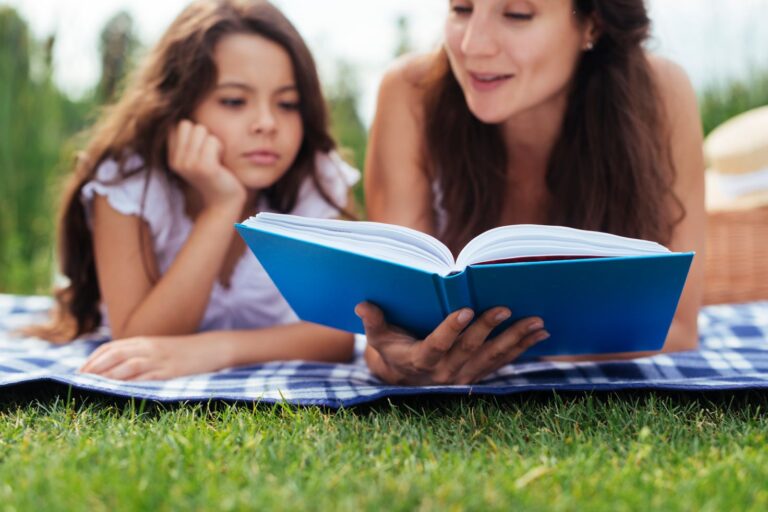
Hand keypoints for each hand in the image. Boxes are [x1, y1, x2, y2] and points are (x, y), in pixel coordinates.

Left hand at [78, 334, 231, 380]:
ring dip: (108, 376)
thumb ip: (138, 354)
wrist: (211, 348)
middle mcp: (149, 348)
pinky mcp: (171, 372)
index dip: (92, 359)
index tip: (79, 372)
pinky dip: (131, 384)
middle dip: (94, 368)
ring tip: (92, 387)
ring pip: (127, 366)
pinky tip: (120, 391)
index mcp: (144, 341)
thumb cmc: (183, 351)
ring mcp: (160, 360)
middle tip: (78, 382)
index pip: (111, 348)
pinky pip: (147, 378)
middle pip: (115, 355)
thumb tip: (114, 368)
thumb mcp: (158, 348)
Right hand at [168, 120, 245, 208]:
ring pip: (201, 130)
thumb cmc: (217, 175)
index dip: (194, 132)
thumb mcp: (197, 157)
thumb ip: (189, 140)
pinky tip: (221, 163)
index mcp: (172, 158)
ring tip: (216, 159)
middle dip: (204, 135)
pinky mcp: (204, 167)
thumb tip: (183, 111)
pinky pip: (213, 141)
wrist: (225, 202)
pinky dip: (221, 148)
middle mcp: (176, 161)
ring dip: (214, 141)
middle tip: (211, 155)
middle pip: (189, 124)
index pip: (178, 125)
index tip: (202, 151)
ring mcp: (189, 165)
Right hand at [356, 302, 548, 385]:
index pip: (436, 345)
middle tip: (506, 308)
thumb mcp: (377, 338)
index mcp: (420, 360)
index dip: (450, 329)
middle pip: (470, 349)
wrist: (404, 379)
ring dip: (516, 339)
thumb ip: (373, 322)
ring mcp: (464, 375)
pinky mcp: (478, 374)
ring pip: (492, 356)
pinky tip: (540, 336)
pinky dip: (522, 348)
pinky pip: (502, 362)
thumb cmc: (390, 349)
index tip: (464, 310)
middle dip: (489, 328)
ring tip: (537, 323)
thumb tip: (362, 303)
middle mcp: (445, 372)